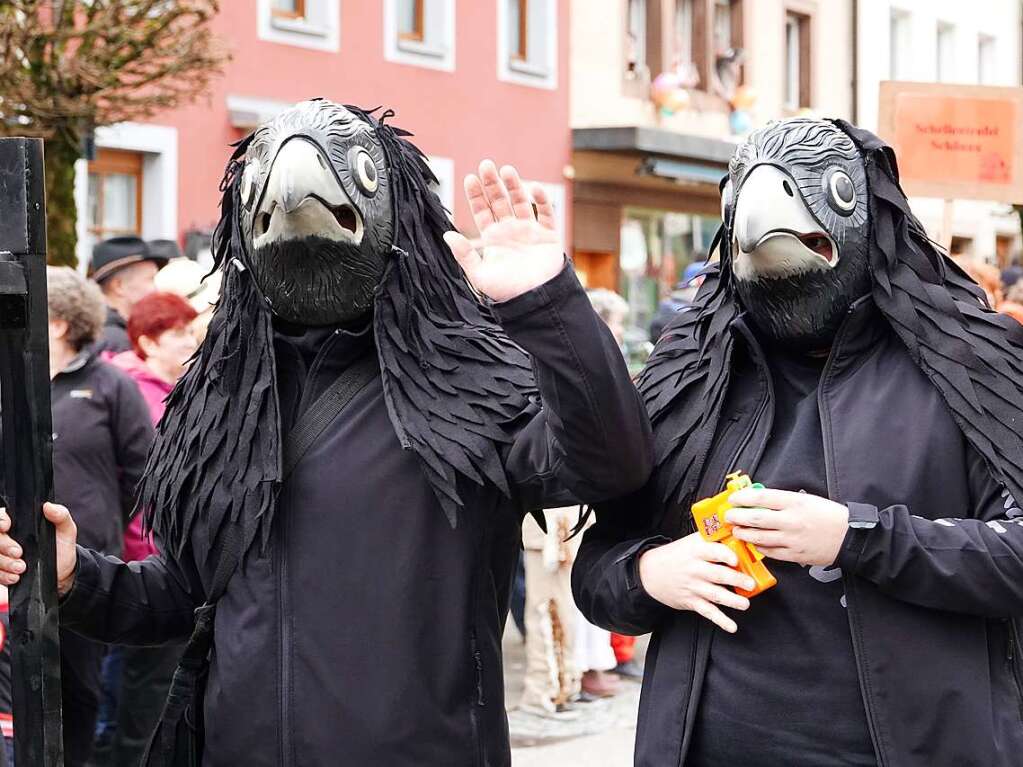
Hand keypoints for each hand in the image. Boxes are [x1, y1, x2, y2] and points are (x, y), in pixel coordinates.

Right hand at [0, 503, 77, 596]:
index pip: (1, 517)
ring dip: (4, 562)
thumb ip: (61, 515)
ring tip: (21, 568)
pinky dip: (3, 575)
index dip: (0, 521)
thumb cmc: (62, 546)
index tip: (6, 527)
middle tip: (19, 552)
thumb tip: (48, 506)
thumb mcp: (66, 530)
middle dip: (3, 545)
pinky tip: (15, 577)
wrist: (63, 571)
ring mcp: (4, 554)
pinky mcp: (3, 570)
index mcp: (21, 523)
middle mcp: (8, 537)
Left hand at [443, 160, 563, 302]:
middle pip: (500, 201)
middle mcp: (510, 231)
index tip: (469, 179)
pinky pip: (546, 213)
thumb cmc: (506, 292)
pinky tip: (534, 188)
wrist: (535, 301)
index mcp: (493, 239)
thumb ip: (464, 255)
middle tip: (486, 165)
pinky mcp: (548, 235)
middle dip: (493, 183)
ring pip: (521, 202)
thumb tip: (447, 235)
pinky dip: (542, 200)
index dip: (476, 195)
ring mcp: (530, 231)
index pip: (482, 211)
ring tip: (507, 170)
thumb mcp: (479, 275)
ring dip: (515, 185)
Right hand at [638, 533, 754, 632]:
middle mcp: (695, 569)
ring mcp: (693, 586)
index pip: (712, 551)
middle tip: (750, 583)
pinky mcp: (692, 601)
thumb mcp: (689, 542)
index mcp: (695, 551)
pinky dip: (720, 620)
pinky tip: (731, 626)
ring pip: (715, 594)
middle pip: (717, 574)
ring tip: (745, 604)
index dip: (725, 555)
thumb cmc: (674, 555)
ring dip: (732, 600)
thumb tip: (737, 535)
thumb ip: (711, 539)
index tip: (736, 559)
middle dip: (736, 579)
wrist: (650, 572)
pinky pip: (708, 612)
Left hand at [726, 488, 848, 566]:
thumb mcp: (806, 499)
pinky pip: (770, 552)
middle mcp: (792, 521)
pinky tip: (754, 542)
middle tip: (729, 516)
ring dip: (743, 533)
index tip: (733, 499)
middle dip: (736, 517)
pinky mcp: (795, 555)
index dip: (742, 498)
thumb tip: (757, 499)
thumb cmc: (828, 515)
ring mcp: (792, 540)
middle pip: (755, 518)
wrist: (850, 537)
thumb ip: (782, 500)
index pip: (761, 498)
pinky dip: (759, 547)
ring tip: (737, 530)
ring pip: (759, 537)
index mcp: (795, 502)